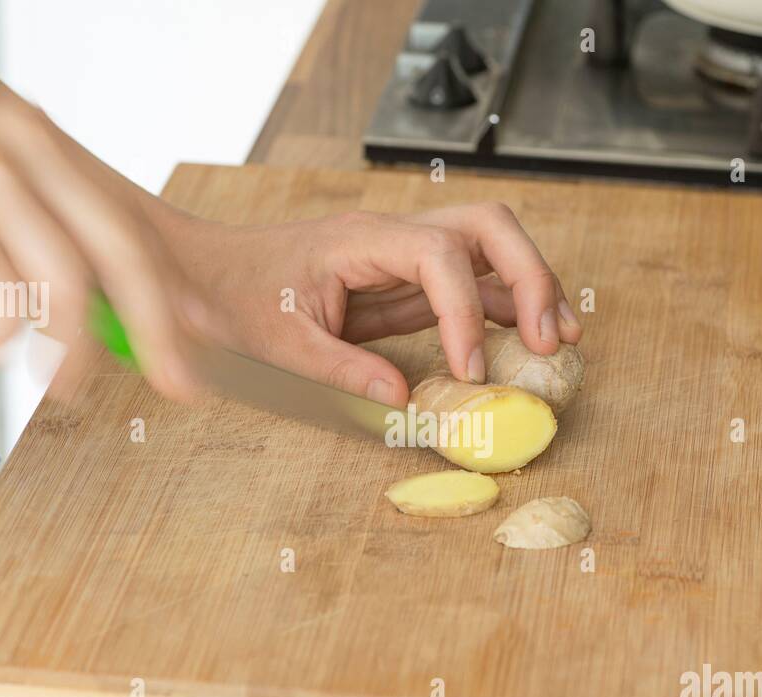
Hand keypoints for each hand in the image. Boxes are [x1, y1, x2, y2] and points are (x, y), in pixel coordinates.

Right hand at [0, 73, 206, 399]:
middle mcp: (23, 152)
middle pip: (123, 254)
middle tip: (181, 382)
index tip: (197, 332)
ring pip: (70, 288)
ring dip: (76, 352)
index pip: (126, 220)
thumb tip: (71, 287)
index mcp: (37, 139)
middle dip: (161, 329)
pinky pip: (3, 303)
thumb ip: (21, 206)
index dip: (169, 285)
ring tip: (66, 387)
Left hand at [161, 204, 583, 406]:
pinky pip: (466, 284)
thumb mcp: (278, 346)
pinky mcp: (402, 281)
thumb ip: (342, 372)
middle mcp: (390, 236)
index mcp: (359, 241)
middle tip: (551, 338)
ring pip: (488, 249)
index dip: (467, 312)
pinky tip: (521, 343)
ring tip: (560, 340)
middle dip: (531, 276)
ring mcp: (400, 255)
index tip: (470, 373)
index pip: (440, 256)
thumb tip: (404, 403)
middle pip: (488, 227)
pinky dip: (500, 310)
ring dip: (530, 289)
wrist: (202, 276)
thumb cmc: (231, 301)